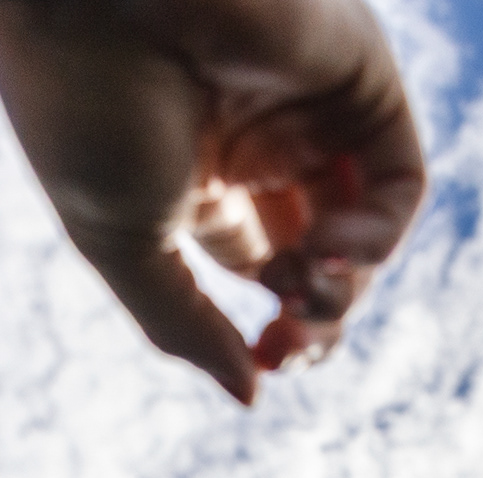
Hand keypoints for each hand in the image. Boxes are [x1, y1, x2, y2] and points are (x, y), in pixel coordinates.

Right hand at [0, 0, 426, 403]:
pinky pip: (398, 181)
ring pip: (363, 228)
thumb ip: (183, 325)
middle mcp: (257, 137)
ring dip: (347, 288)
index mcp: (193, 172)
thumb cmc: (85, 102)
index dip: (273, 329)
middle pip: (319, 257)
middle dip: (318, 319)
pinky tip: (329, 248)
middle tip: (291, 344)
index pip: (262, 268)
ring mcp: (309, 107)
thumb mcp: (123, 239)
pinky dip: (376, 235)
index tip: (263, 362)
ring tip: (308, 293)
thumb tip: (250, 395)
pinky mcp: (357, 77)